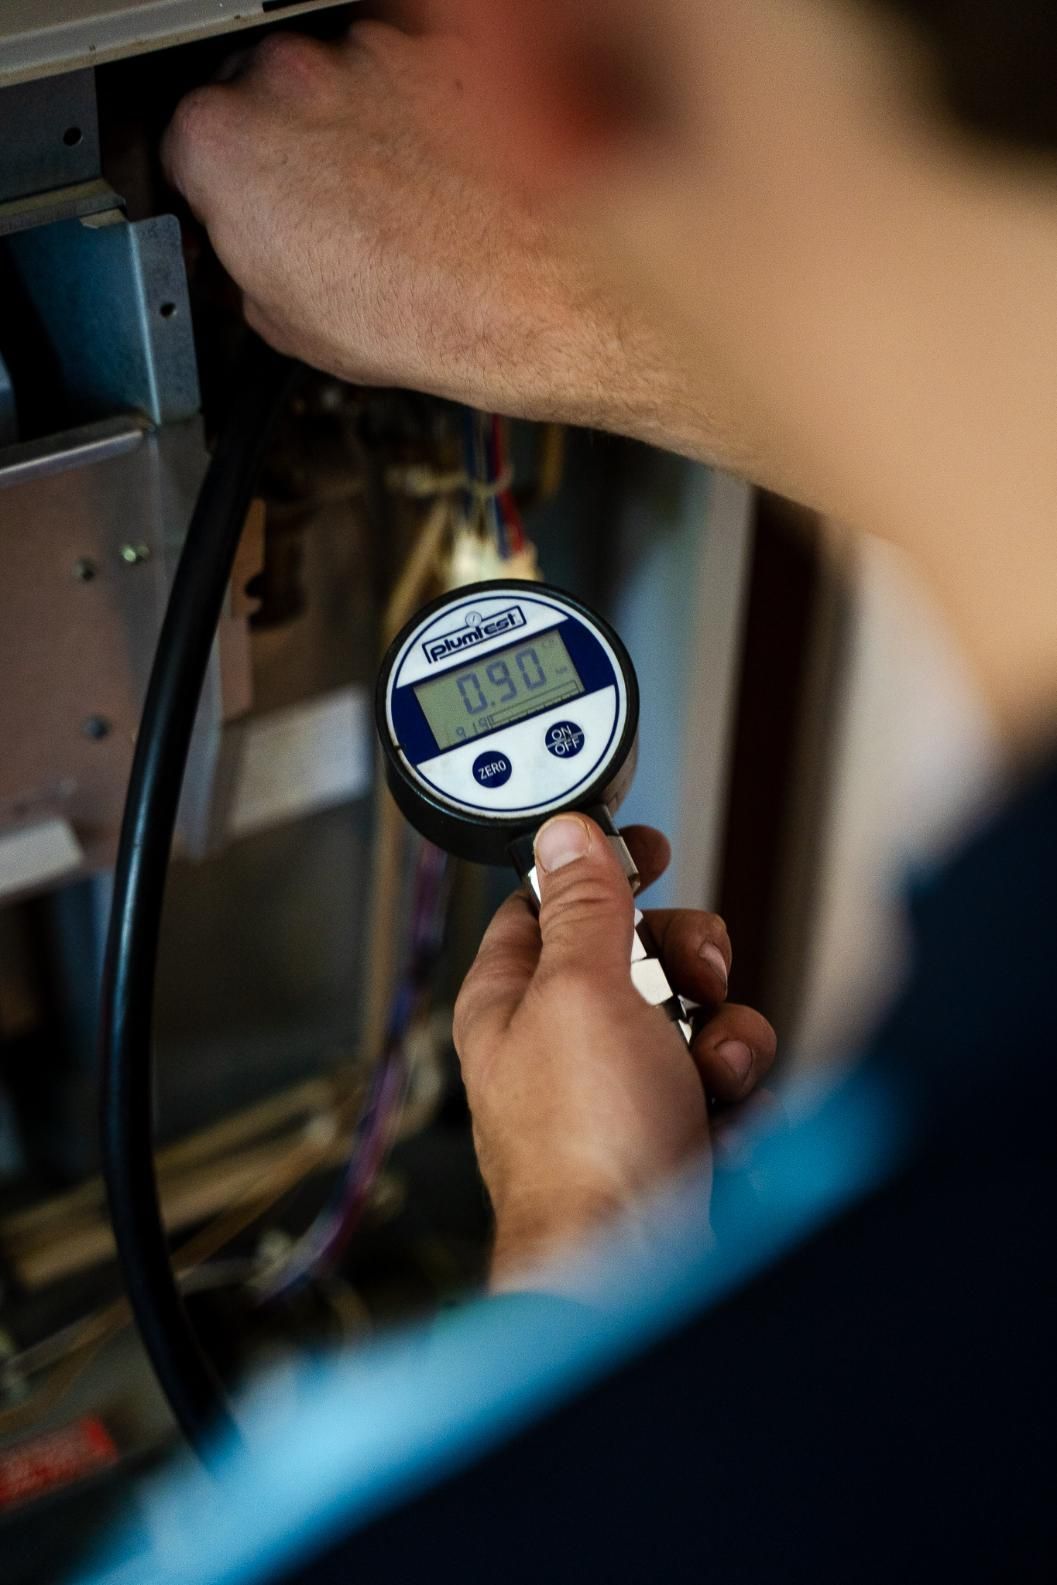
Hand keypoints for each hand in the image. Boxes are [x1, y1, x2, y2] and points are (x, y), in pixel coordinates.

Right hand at [161, 23, 746, 462]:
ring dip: (363, 131)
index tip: (248, 218)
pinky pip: (415, 73)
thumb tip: (258, 262)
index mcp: (226, 144)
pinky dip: (426, 115)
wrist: (541, 293)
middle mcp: (289, 74)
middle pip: (264, 99)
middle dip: (294, 152)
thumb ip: (251, 265)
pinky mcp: (441, 43)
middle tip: (336, 220)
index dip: (222, 193)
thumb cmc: (431, 314)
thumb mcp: (295, 327)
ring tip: (406, 208)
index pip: (188, 148)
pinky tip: (447, 181)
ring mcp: (369, 51)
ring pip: (343, 83)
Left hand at [453, 815, 775, 1288]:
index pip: (545, 902)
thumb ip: (581, 906)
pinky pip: (720, 1070)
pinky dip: (733, 1082)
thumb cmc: (583, 1148)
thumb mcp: (580, 992)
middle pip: (636, 949)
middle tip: (688, 972)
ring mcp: (620, 1086)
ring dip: (718, 1026)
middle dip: (680, 954)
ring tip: (708, 1063)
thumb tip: (566, 833)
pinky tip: (724, 1110)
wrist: (635, 1271)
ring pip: (690, 1008)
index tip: (643, 851)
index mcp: (513, 999)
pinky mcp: (673, 1125)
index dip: (596, 868)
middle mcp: (562, 1039)